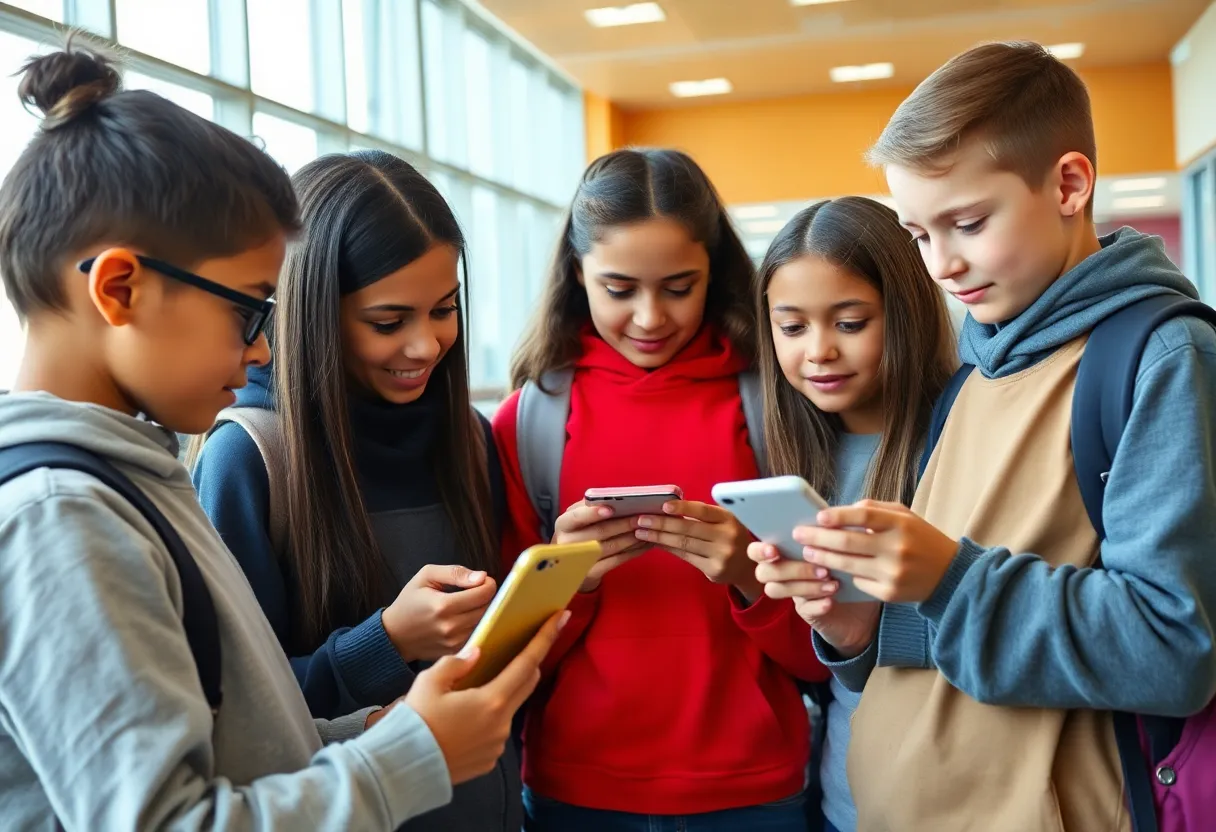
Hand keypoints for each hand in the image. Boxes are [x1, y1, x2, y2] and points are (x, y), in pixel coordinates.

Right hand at [382, 565, 497, 661]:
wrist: (395, 634)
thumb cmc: (410, 601)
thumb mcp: (426, 576)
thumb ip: (455, 573)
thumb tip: (481, 577)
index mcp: (443, 606)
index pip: (483, 594)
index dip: (488, 584)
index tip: (482, 580)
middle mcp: (450, 627)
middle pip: (488, 609)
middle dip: (487, 597)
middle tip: (476, 591)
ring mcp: (454, 642)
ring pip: (485, 623)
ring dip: (483, 611)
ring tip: (469, 604)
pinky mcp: (456, 652)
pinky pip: (478, 635)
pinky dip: (477, 625)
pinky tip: (465, 618)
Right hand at [404, 610, 567, 785]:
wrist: (402, 769)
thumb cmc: (415, 721)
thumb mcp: (429, 682)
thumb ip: (457, 663)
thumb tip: (476, 653)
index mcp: (492, 700)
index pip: (527, 662)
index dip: (545, 638)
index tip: (562, 618)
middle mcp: (501, 724)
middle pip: (526, 684)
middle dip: (528, 663)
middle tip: (521, 648)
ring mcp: (497, 745)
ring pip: (508, 709)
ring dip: (502, 694)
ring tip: (476, 689)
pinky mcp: (488, 761)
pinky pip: (495, 733)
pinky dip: (488, 720)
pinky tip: (465, 720)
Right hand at [553, 501, 647, 592]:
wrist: (571, 564)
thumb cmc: (579, 533)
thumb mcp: (579, 519)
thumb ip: (592, 507)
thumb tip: (618, 499)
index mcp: (563, 524)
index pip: (577, 516)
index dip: (593, 513)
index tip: (611, 508)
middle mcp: (568, 542)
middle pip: (599, 532)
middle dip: (623, 524)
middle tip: (641, 517)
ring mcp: (579, 560)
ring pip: (611, 547)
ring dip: (632, 538)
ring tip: (647, 530)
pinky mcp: (591, 573)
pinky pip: (616, 561)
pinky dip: (633, 552)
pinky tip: (644, 545)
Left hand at [634, 501, 761, 601]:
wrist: (749, 566)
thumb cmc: (730, 535)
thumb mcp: (725, 520)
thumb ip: (705, 515)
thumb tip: (669, 508)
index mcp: (729, 518)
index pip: (703, 511)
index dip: (682, 508)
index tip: (663, 506)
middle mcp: (727, 536)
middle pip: (688, 529)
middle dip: (661, 524)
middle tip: (641, 520)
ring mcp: (721, 555)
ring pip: (684, 544)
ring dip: (659, 537)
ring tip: (641, 532)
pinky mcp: (713, 570)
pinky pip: (686, 557)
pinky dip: (669, 548)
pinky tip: (656, 543)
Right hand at [749, 542, 878, 657]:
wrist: (862, 600)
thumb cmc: (846, 563)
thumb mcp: (838, 544)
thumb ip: (827, 530)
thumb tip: (828, 516)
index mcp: (783, 550)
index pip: (755, 550)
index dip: (759, 551)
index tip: (775, 551)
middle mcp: (780, 572)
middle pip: (764, 572)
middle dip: (792, 569)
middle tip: (822, 570)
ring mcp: (791, 592)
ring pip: (777, 591)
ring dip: (805, 586)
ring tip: (833, 584)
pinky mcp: (805, 611)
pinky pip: (803, 609)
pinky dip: (816, 604)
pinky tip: (831, 601)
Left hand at [793, 499, 958, 603]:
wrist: (950, 575)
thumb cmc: (920, 539)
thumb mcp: (904, 516)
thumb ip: (874, 510)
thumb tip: (839, 511)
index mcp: (901, 524)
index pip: (863, 516)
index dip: (838, 516)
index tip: (818, 517)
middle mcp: (897, 548)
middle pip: (848, 543)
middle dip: (818, 539)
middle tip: (799, 535)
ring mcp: (893, 573)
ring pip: (847, 565)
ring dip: (823, 558)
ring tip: (808, 552)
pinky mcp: (889, 593)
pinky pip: (858, 582)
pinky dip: (846, 575)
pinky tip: (834, 569)